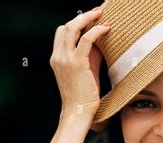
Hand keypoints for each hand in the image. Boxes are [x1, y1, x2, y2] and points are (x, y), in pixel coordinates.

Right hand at [50, 5, 109, 123]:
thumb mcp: (85, 71)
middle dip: (82, 16)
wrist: (77, 111)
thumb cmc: (82, 95)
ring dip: (87, 18)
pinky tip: (105, 28)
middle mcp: (58, 56)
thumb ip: (89, 56)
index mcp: (57, 58)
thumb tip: (100, 42)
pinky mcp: (77, 63)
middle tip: (97, 12)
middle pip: (65, 26)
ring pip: (72, 28)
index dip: (75, 23)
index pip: (61, 33)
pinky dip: (96, 30)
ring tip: (100, 15)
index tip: (89, 20)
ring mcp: (65, 59)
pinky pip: (86, 39)